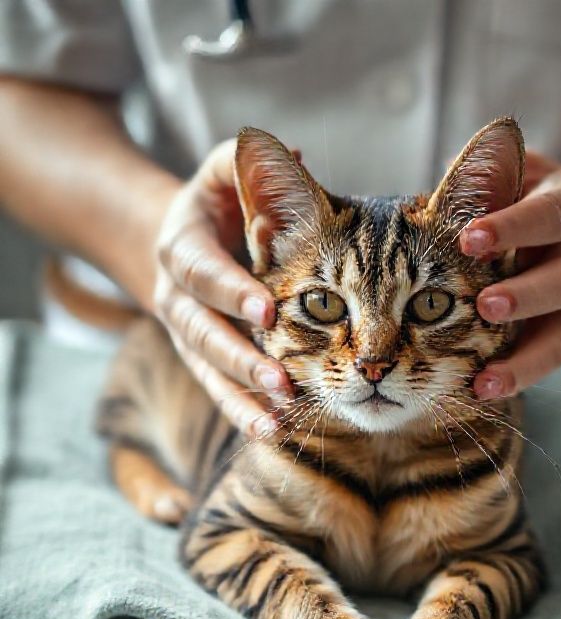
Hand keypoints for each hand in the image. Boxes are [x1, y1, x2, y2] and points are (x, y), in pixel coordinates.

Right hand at [153, 140, 291, 435]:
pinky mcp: (200, 359)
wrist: (179, 245)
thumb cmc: (215, 206)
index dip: (232, 290)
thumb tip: (296, 157)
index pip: (203, 271)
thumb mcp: (222, 174)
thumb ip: (249, 165)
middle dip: (242, 358)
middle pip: (204, 333)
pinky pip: (219, 390)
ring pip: (209, 372)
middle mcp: (178, 297)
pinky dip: (243, 412)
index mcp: (182, 247)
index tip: (270, 308)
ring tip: (278, 425)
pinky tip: (273, 432)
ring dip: (243, 399)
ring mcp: (187, 334)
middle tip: (281, 380)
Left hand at [459, 152, 560, 398]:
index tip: (469, 238)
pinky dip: (520, 376)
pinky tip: (484, 390)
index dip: (515, 227)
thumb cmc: (527, 198)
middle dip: (526, 295)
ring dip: (524, 358)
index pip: (550, 214)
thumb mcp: (517, 177)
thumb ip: (488, 179)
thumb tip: (439, 192)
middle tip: (484, 307)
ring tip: (484, 378)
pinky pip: (551, 360)